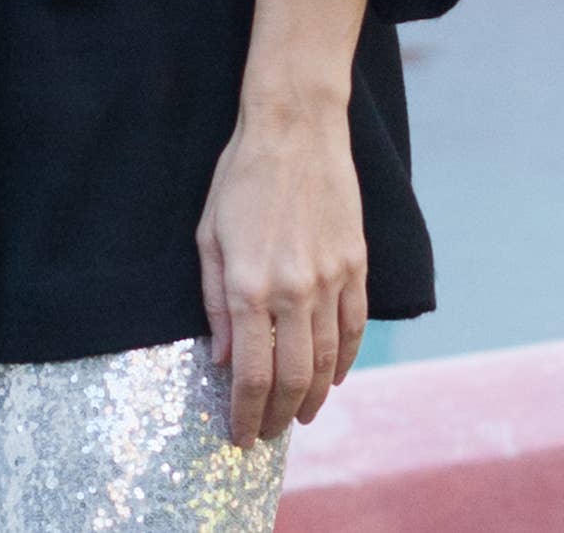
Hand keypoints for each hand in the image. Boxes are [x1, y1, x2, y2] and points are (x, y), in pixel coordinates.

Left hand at [195, 95, 368, 448]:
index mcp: (249, 285)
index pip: (251, 373)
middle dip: (277, 416)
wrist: (295, 128)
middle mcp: (293, 290)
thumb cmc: (241, 176)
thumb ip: (214, 302)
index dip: (245, 413)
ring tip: (299, 415)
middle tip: (265, 433)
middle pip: (293, 379)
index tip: (239, 435)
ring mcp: (331, 279)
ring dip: (313, 398)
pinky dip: (344, 362)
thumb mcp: (208, 235)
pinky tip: (333, 377)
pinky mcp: (356, 266)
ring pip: (328, 362)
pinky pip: (354, 329)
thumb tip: (221, 359)